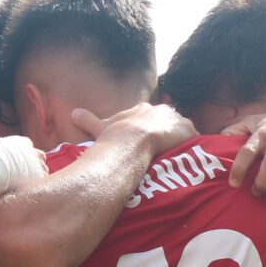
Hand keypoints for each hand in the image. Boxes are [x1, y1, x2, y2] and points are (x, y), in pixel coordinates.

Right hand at [73, 102, 197, 155]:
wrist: (134, 140)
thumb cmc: (116, 134)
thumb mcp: (100, 127)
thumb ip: (88, 120)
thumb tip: (72, 112)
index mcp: (142, 109)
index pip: (148, 115)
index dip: (148, 127)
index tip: (146, 137)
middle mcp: (161, 110)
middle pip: (167, 120)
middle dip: (165, 132)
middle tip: (161, 148)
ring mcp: (176, 120)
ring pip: (181, 129)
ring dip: (179, 139)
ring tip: (174, 154)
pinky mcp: (188, 132)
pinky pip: (193, 139)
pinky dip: (191, 147)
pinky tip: (187, 157)